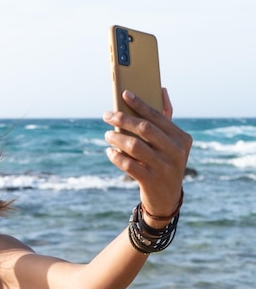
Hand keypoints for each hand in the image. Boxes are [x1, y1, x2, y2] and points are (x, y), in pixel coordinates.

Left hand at [103, 89, 191, 224]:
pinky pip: (129, 165)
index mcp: (182, 138)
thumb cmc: (165, 163)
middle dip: (123, 119)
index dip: (139, 104)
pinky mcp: (151, 181)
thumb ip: (166, 118)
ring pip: (134, 146)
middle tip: (107, 115)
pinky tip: (110, 152)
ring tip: (107, 135)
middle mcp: (176, 152)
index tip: (124, 94)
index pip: (157, 117)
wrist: (167, 199)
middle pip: (144, 129)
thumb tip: (162, 90)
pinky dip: (117, 157)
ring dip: (117, 138)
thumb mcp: (171, 144)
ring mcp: (164, 167)